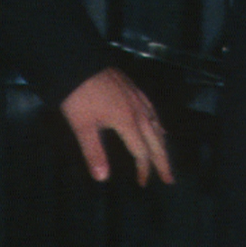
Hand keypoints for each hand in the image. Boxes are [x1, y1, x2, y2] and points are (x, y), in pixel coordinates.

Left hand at [59, 68, 173, 185]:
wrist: (76, 63)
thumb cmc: (78, 96)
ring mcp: (137, 98)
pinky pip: (152, 110)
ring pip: (156, 125)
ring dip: (161, 143)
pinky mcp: (133, 89)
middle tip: (169, 178)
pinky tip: (156, 124)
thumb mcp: (82, 127)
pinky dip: (157, 122)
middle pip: (156, 141)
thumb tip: (102, 178)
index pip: (141, 152)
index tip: (142, 183)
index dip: (143, 169)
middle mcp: (138, 112)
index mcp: (127, 122)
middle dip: (162, 161)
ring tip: (164, 155)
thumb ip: (94, 153)